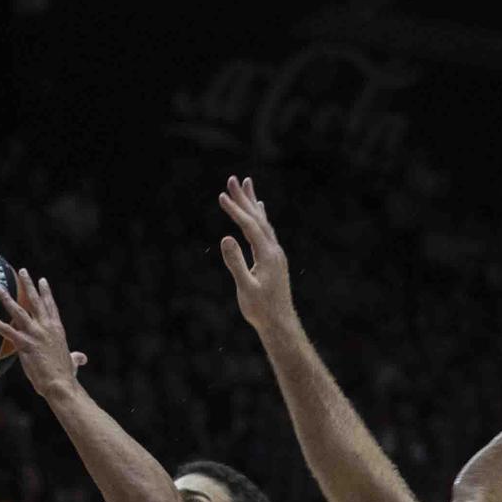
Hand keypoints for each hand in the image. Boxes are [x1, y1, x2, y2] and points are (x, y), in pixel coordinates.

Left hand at [0, 269, 88, 399]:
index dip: (46, 293)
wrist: (61, 384)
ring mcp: (35, 334)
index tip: (42, 280)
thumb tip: (82, 358)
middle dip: (28, 285)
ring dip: (6, 298)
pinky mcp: (24, 344)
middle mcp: (46, 328)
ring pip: (18, 311)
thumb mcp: (72, 363)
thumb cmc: (66, 376)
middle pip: (36, 301)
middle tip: (22, 271)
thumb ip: (75, 358)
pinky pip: (6, 330)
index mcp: (57, 330)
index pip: (51, 306)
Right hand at [217, 175, 296, 335]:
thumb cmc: (261, 309)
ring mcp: (276, 253)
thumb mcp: (245, 288)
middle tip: (233, 179)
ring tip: (247, 184)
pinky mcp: (274, 259)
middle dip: (244, 198)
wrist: (280, 323)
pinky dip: (260, 217)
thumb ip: (236, 263)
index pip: (249, 226)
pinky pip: (266, 231)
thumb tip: (226, 238)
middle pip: (257, 218)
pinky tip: (259, 210)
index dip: (235, 210)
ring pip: (263, 222)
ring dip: (253, 203)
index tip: (221, 195)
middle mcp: (274, 250)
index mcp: (267, 255)